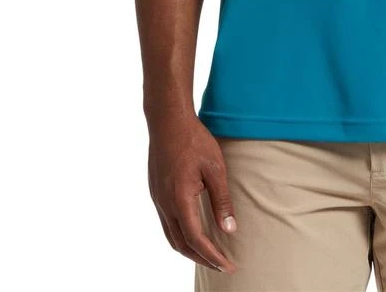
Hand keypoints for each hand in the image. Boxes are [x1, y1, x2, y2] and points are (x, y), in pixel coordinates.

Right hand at [147, 112, 237, 274]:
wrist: (168, 120)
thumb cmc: (194, 140)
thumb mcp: (215, 168)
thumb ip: (222, 201)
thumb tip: (229, 230)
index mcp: (179, 200)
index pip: (195, 239)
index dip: (212, 256)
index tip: (228, 265)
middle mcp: (164, 204)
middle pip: (181, 244)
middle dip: (201, 258)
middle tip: (222, 264)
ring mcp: (157, 199)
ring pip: (171, 236)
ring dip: (189, 249)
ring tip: (210, 254)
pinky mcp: (156, 192)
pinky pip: (167, 223)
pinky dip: (181, 235)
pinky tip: (194, 232)